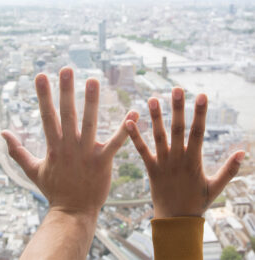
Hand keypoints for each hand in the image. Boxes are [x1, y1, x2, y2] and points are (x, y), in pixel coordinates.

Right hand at [1, 67, 137, 215]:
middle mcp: (69, 147)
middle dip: (66, 91)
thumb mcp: (32, 170)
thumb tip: (3, 133)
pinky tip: (134, 113)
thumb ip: (17, 151)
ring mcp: (87, 154)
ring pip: (90, 124)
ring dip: (92, 102)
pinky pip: (116, 142)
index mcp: (54, 147)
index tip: (41, 76)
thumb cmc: (54, 190)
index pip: (46, 116)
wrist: (73, 212)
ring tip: (93, 81)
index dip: (43, 95)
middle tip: (67, 69)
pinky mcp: (103, 162)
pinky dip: (125, 128)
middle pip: (66, 115)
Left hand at [125, 87, 244, 217]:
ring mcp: (162, 163)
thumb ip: (230, 169)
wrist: (176, 221)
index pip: (198, 132)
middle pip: (178, 129)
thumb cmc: (197, 202)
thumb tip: (244, 152)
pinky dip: (135, 137)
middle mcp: (177, 158)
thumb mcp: (216, 187)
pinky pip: (142, 151)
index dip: (200, 113)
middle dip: (178, 108)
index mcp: (194, 161)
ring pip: (159, 136)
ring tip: (152, 99)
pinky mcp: (150, 169)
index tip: (201, 95)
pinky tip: (129, 122)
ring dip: (155, 118)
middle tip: (176, 89)